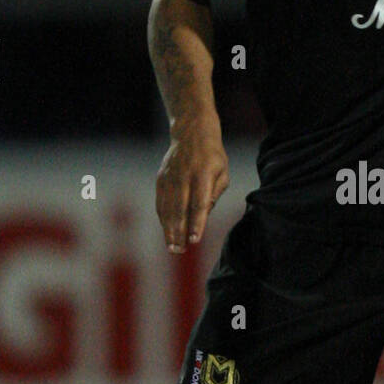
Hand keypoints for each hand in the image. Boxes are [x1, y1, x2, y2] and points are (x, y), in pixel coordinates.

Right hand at [155, 120, 229, 251]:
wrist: (191, 132)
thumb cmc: (212, 156)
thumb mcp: (222, 172)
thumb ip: (215, 193)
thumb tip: (204, 214)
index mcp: (203, 174)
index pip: (199, 203)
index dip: (197, 223)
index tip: (195, 240)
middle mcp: (184, 176)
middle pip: (180, 209)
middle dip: (179, 231)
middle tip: (179, 251)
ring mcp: (170, 177)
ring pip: (167, 207)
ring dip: (169, 229)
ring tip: (172, 247)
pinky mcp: (161, 178)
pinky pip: (160, 202)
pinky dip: (163, 218)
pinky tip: (167, 231)